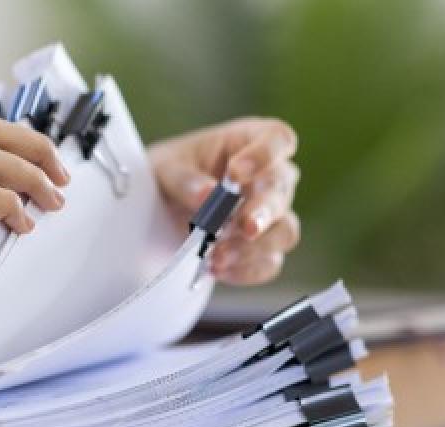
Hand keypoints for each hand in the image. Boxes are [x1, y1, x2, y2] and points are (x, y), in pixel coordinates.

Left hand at [148, 117, 300, 285]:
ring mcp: (271, 214)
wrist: (159, 208)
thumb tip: (207, 196)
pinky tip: (219, 268)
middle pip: (281, 191)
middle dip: (262, 212)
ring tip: (217, 256)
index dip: (265, 155)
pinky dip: (245, 270)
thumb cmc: (170, 174)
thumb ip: (184, 180)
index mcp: (249, 141)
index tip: (237, 172)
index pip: (277, 139)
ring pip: (285, 231)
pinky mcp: (263, 248)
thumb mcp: (164, 168)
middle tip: (242, 227)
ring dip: (253, 247)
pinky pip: (269, 263)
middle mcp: (268, 176)